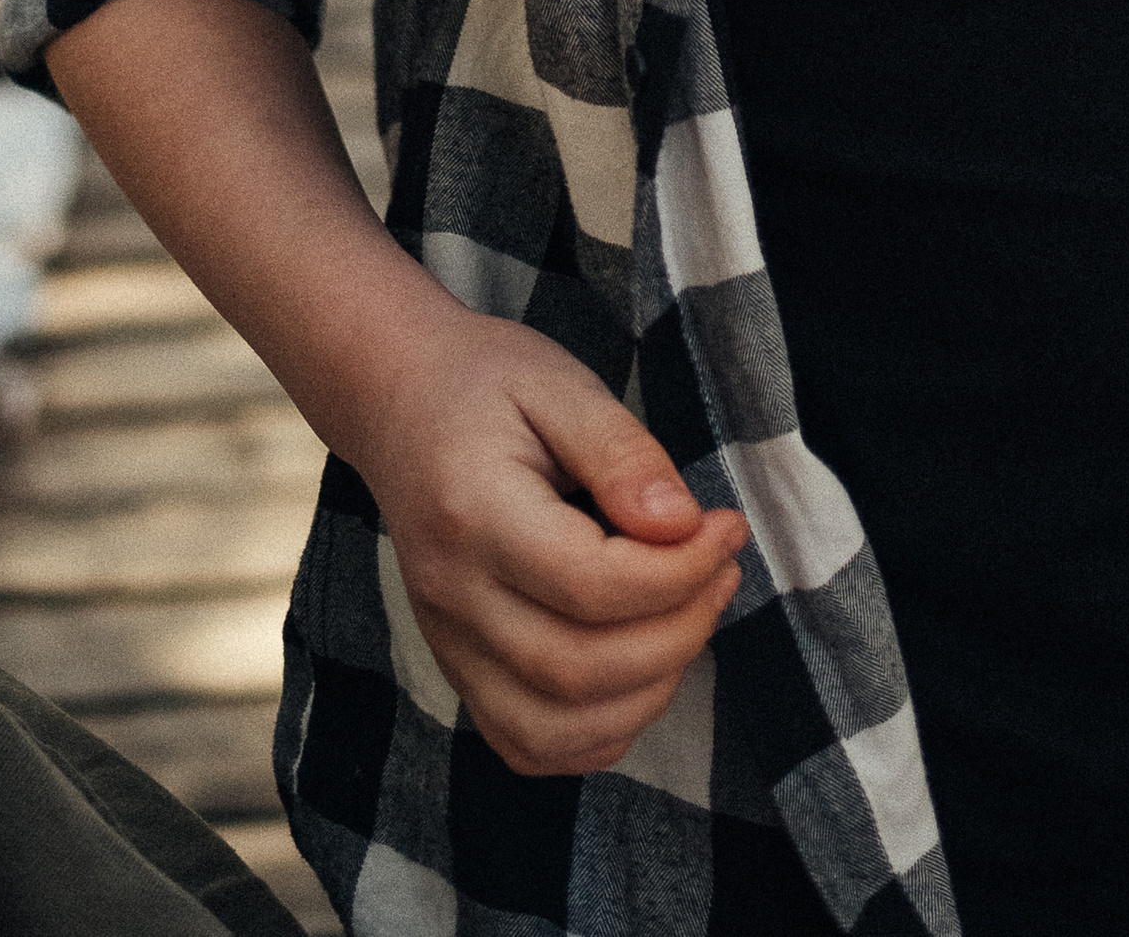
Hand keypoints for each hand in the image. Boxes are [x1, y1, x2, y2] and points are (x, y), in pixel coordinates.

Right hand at [348, 314, 749, 777]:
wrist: (402, 404)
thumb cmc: (489, 385)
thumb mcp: (562, 384)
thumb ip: (623, 453)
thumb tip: (682, 525)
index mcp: (472, 515)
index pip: (588, 584)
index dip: (678, 570)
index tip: (726, 526)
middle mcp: (451, 598)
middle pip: (575, 669)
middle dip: (678, 631)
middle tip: (722, 569)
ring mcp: (448, 646)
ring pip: (551, 729)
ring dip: (647, 691)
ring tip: (691, 614)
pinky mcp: (459, 671)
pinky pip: (528, 745)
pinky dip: (599, 731)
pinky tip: (643, 667)